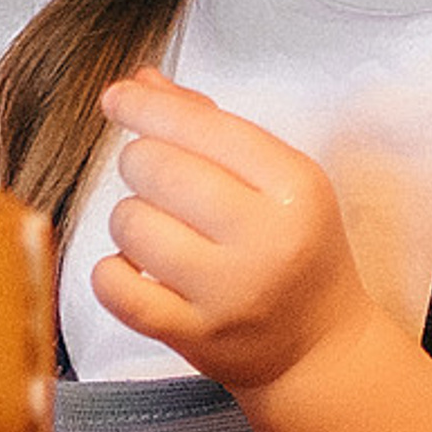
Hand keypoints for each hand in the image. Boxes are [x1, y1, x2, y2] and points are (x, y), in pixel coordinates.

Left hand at [95, 72, 381, 392]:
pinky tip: (138, 269)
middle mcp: (265, 238)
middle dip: (141, 162)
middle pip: (156, 168)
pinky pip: (114, 286)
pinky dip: (112, 271)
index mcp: (294, 187)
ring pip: (129, 222)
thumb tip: (142, 84)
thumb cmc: (295, 249)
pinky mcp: (194, 335)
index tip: (118, 96)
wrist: (318, 347)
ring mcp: (228, 292)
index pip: (203, 127)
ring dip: (130, 219)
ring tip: (160, 230)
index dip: (147, 106)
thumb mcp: (277, 179)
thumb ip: (210, 125)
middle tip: (157, 179)